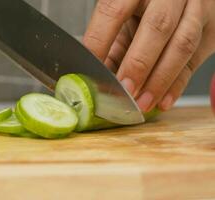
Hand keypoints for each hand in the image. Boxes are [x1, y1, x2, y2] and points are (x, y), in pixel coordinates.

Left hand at [84, 0, 214, 111]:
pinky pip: (195, 60)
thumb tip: (95, 74)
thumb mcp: (123, 12)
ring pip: (182, 44)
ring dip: (161, 80)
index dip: (100, 41)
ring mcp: (195, 7)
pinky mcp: (211, 28)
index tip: (91, 70)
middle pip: (157, 27)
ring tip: (143, 102)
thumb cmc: (145, 3)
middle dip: (139, 64)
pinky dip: (178, 84)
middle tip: (126, 90)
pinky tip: (163, 101)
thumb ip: (109, 39)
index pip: (114, 10)